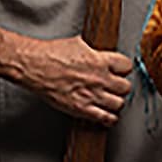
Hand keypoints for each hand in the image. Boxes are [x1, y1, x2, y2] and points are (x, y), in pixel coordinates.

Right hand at [20, 35, 134, 126]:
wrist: (35, 67)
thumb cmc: (50, 54)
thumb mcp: (78, 43)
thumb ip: (93, 50)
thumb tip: (98, 50)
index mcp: (100, 61)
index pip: (126, 66)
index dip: (124, 69)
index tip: (120, 71)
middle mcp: (99, 79)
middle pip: (125, 87)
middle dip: (121, 87)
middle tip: (115, 87)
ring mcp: (91, 95)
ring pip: (119, 104)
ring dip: (116, 102)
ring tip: (110, 100)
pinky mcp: (81, 109)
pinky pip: (105, 118)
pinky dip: (109, 118)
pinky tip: (107, 115)